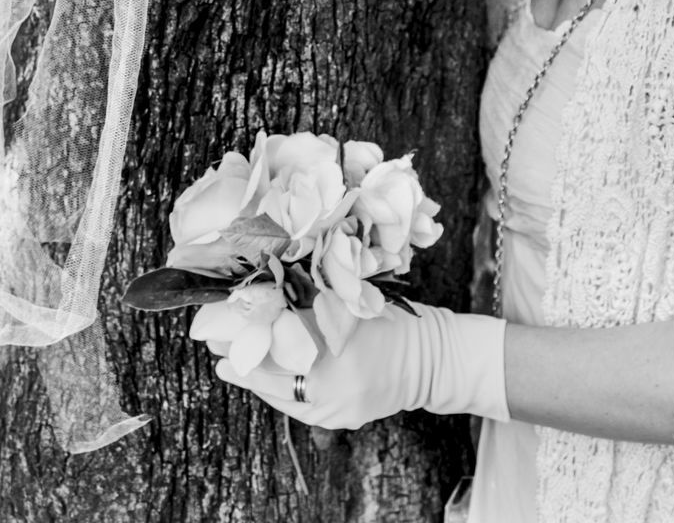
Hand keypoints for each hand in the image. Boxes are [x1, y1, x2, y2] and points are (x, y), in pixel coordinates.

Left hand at [213, 301, 508, 430]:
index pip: (278, 342)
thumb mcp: (354, 301)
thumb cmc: (395, 321)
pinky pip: (296, 405)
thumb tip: (268, 282)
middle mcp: (331, 390)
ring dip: (252, 375)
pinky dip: (277, 388)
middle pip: (271, 374)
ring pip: (279, 394)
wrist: (432, 360)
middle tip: (211, 338)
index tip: (221, 316)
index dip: (247, 329)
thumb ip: (314, 296)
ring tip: (224, 360)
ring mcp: (334, 412)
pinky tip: (261, 374)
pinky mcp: (336, 421)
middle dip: (240, 356)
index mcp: (337, 353)